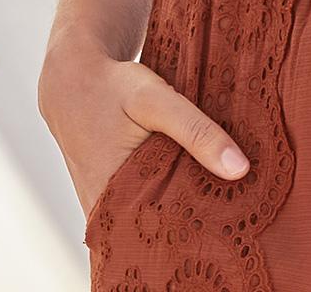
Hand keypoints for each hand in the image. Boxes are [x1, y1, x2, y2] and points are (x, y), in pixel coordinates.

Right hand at [38, 42, 251, 229]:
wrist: (71, 78)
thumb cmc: (112, 88)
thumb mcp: (155, 101)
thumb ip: (196, 131)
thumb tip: (239, 169)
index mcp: (112, 200)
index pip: (164, 232)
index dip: (197, 226)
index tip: (229, 217)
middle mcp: (105, 212)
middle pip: (159, 226)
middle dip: (191, 218)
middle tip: (229, 206)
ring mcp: (105, 205)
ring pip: (150, 214)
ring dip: (178, 204)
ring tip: (215, 194)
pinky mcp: (109, 192)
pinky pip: (141, 201)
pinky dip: (164, 192)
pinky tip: (190, 181)